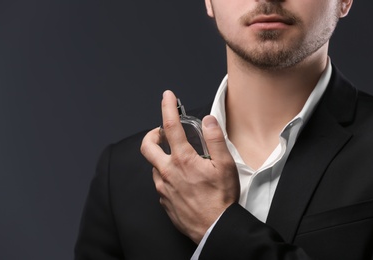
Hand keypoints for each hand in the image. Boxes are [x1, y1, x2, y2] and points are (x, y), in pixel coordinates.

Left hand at [140, 90, 239, 243]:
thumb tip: (208, 120)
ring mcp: (163, 187)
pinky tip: (179, 180)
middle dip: (151, 134)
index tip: (167, 96)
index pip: (170, 126)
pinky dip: (165, 175)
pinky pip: (159, 183)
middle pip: (147, 146)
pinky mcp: (163, 200)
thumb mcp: (226, 166)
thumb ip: (215, 140)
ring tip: (177, 160)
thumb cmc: (221, 199)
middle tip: (161, 133)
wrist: (214, 229)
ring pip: (154, 166)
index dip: (167, 107)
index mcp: (183, 160)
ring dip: (161, 158)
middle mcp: (167, 172)